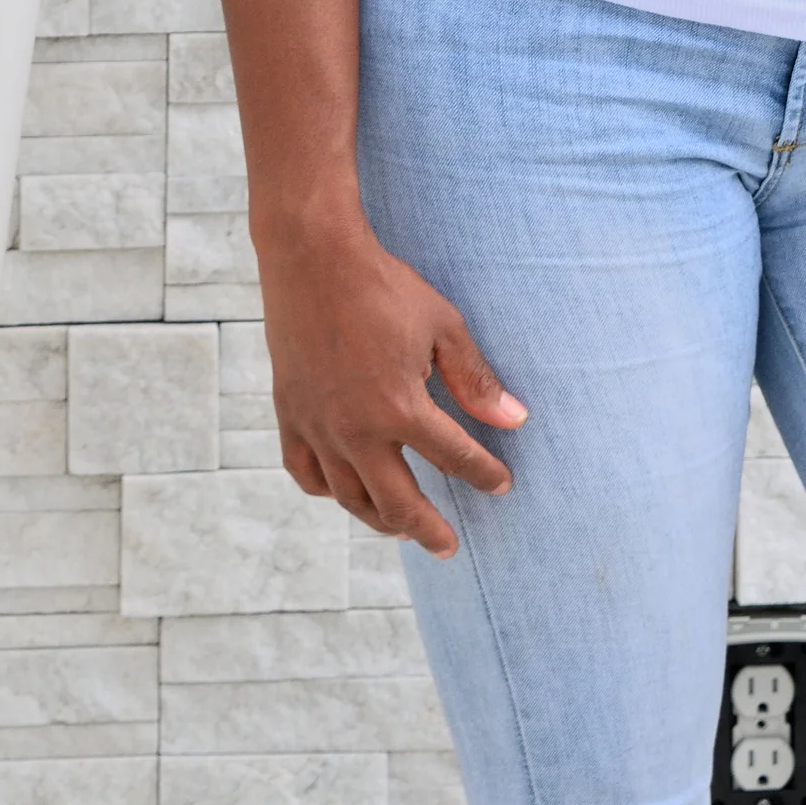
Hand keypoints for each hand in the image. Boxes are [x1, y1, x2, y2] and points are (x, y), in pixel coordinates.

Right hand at [260, 218, 526, 558]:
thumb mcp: (442, 325)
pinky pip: (306, 473)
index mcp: (399, 407)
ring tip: (403, 526)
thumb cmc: (383, 287)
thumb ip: (475, 379)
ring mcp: (317, 427)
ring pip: (351, 497)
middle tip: (448, 546)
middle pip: (398, 503)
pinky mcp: (290, 415)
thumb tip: (514, 420)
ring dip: (381, 519)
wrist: (312, 258)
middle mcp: (355, 430)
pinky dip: (328, 490)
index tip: (502, 485)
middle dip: (428, 529)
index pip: (453, 458)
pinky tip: (346, 491)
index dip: (483, 475)